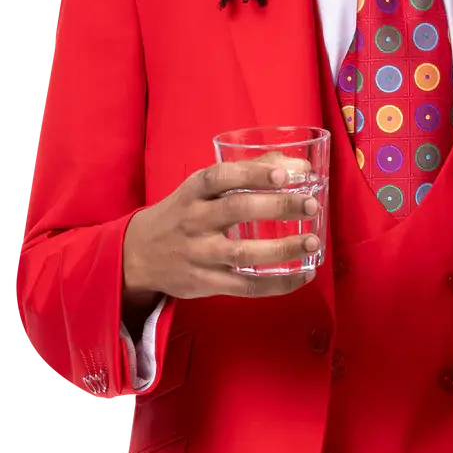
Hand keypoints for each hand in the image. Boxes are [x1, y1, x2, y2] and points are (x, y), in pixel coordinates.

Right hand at [122, 154, 320, 302]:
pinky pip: (246, 287)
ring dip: (282, 248)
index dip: (254, 174)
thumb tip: (294, 165)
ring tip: (313, 242)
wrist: (138, 255)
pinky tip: (303, 274)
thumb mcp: (200, 189)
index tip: (286, 173)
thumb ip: (244, 174)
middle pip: (237, 210)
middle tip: (311, 204)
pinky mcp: (206, 282)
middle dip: (278, 206)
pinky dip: (278, 283)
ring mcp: (199, 254)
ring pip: (243, 253)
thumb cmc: (182, 214)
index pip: (221, 177)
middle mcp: (194, 221)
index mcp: (193, 192)